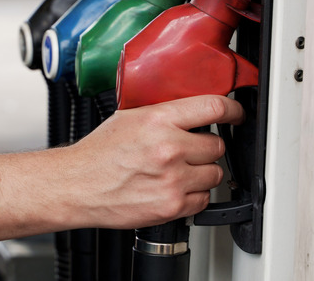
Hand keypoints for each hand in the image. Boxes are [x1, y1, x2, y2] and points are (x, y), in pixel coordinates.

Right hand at [58, 94, 243, 228]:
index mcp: (160, 120)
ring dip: (201, 172)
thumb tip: (191, 110)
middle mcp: (170, 148)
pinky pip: (203, 200)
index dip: (232, 111)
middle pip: (217, 145)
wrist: (76, 186)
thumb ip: (163, 113)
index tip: (236, 115)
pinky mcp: (172, 205)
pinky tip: (173, 188)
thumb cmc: (98, 154)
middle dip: (205, 148)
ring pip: (215, 174)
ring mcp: (173, 179)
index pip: (215, 108)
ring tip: (177, 171)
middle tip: (187, 150)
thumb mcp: (128, 117)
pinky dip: (193, 196)